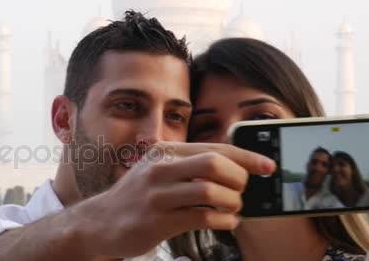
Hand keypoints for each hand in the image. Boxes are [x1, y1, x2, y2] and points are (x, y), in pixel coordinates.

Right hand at [72, 141, 275, 257]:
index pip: (214, 147)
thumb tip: (234, 168)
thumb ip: (188, 165)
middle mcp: (160, 169)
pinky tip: (226, 222)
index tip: (268, 166)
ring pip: (210, 191)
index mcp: (164, 152)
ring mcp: (157, 195)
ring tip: (233, 208)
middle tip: (243, 190)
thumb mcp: (157, 170)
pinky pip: (202, 218)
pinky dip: (224, 221)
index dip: (246, 156)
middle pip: (214, 163)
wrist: (101, 222)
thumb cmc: (137, 196)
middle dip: (239, 178)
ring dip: (232, 202)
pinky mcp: (158, 220)